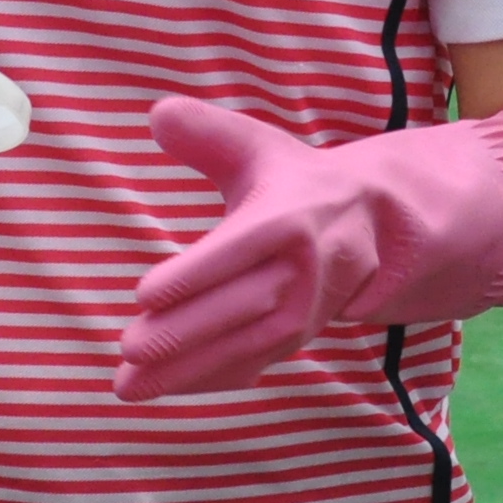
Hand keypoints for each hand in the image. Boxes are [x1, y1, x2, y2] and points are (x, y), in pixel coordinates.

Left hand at [118, 101, 502, 401]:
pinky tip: (166, 389)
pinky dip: (211, 378)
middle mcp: (305, 268)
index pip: (241, 248)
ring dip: (188, 369)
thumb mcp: (258, 147)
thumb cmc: (296, 181)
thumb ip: (207, 133)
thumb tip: (158, 113)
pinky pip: (255, 364)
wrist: (375, 224)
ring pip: (247, 346)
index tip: (145, 293)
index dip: (196, 273)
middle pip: (241, 307)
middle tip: (126, 349)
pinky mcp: (302, 334)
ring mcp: (308, 308)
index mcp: (291, 217)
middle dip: (183, 333)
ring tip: (129, 385)